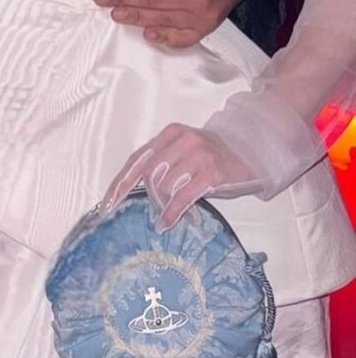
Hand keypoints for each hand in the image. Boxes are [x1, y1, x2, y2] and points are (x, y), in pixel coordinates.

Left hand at [103, 122, 257, 230]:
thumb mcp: (183, 151)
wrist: (250, 152)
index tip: (107, 204)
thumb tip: (130, 189)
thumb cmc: (211, 156)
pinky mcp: (211, 172)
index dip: (120, 184)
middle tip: (151, 211)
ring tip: (169, 212)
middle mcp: (182, 141)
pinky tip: (167, 223)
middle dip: (147, 197)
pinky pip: (182, 197)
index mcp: (169, 134)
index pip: (137, 160)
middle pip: (148, 174)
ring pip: (164, 186)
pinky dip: (171, 213)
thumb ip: (159, 162)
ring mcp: (198, 155)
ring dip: (162, 204)